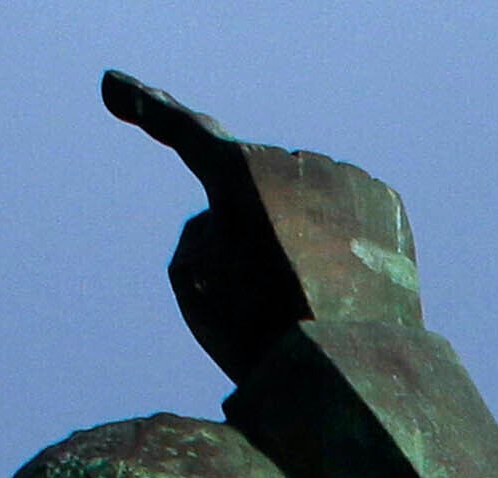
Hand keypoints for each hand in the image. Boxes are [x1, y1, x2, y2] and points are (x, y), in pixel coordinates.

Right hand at [104, 72, 427, 371]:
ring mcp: (345, 178)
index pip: (181, 130)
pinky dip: (334, 243)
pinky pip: (339, 214)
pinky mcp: (385, 203)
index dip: (143, 106)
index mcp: (239, 173)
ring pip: (295, 200)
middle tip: (261, 290)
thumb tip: (246, 219)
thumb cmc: (262, 333)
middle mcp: (295, 161)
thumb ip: (200, 233)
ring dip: (291, 235)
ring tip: (307, 296)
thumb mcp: (193, 284)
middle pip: (246, 186)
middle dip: (243, 223)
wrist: (355, 374)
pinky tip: (341, 286)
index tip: (111, 83)